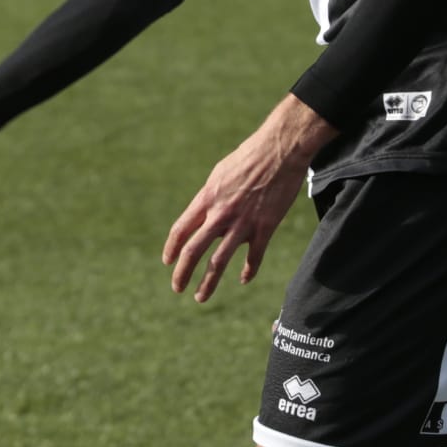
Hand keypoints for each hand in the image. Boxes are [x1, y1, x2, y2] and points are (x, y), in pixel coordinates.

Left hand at [162, 95, 336, 303]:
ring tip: (200, 297)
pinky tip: (243, 279)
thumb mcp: (220, 174)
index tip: (168, 261)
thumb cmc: (249, 157)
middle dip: (182, 273)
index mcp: (207, 198)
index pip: (181, 229)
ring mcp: (243, 222)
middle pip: (194, 250)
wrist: (279, 150)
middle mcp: (221, 213)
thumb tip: (204, 217)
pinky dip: (248, 271)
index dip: (171, 248)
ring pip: (219, 261)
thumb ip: (210, 198)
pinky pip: (254, 256)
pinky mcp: (265, 227)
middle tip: (177, 287)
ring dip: (208, 283)